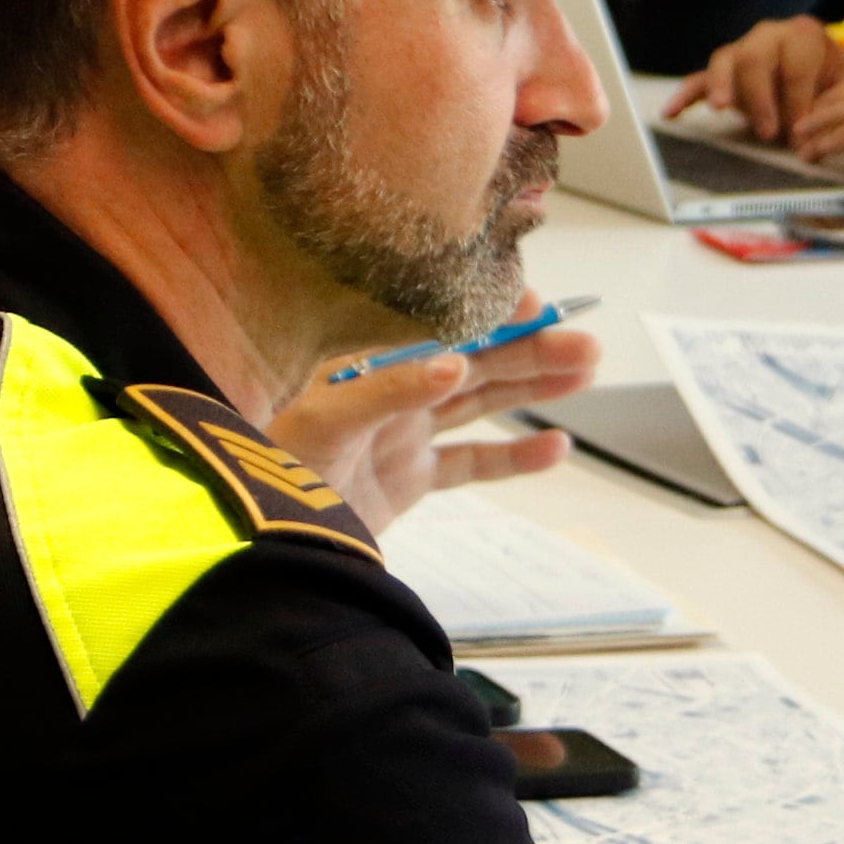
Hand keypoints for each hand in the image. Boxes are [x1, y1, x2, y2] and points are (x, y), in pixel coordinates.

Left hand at [273, 296, 590, 535]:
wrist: (257, 539)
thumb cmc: (276, 468)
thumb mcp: (326, 420)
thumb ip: (388, 391)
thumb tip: (453, 365)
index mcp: (367, 361)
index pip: (440, 324)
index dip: (489, 313)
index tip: (535, 303)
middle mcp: (390, 390)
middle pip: (475, 362)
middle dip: (531, 350)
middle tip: (586, 343)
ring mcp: (404, 435)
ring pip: (483, 403)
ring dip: (534, 388)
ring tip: (585, 372)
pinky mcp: (410, 479)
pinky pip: (472, 463)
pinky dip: (514, 457)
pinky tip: (555, 445)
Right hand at [669, 17, 843, 143]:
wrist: (826, 77)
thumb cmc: (838, 86)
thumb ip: (840, 112)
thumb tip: (808, 140)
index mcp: (805, 34)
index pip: (796, 64)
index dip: (798, 100)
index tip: (801, 133)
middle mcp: (770, 34)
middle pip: (755, 57)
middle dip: (760, 97)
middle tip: (769, 133)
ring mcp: (742, 50)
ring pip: (724, 61)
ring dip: (722, 86)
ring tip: (721, 109)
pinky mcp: (724, 72)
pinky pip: (699, 80)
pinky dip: (685, 95)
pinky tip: (671, 113)